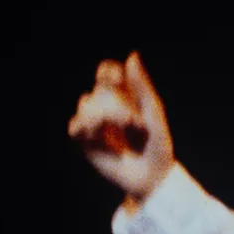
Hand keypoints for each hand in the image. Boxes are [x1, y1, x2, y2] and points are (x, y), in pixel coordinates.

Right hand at [67, 50, 173, 199]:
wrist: (153, 178)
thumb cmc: (158, 147)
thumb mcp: (154, 114)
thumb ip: (143, 87)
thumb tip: (131, 55)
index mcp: (122, 97)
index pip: (106, 73)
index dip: (108, 72)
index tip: (118, 79)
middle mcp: (106, 108)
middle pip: (100, 89)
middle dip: (118, 102)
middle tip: (136, 122)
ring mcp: (94, 125)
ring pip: (86, 103)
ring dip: (107, 114)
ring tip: (125, 129)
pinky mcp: (86, 143)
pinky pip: (75, 126)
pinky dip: (87, 125)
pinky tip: (99, 132)